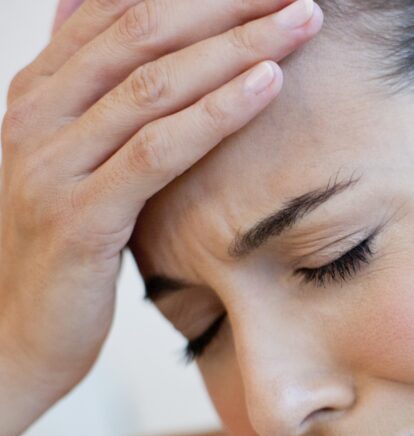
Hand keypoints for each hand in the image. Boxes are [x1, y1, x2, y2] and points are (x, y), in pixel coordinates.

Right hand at [0, 0, 321, 402]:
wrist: (4, 340)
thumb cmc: (54, 251)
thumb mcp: (65, 163)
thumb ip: (85, 96)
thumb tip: (85, 16)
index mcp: (38, 93)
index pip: (118, 11)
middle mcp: (37, 115)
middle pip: (143, 32)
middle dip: (226, 4)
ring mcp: (54, 164)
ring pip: (156, 83)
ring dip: (238, 46)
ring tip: (300, 20)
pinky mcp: (82, 217)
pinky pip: (159, 150)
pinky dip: (218, 112)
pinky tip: (268, 85)